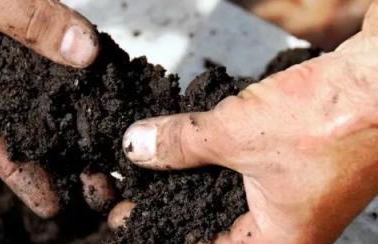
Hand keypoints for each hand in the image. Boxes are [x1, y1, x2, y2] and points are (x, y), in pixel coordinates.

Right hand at [0, 0, 100, 217]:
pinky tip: (111, 106)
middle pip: (24, 131)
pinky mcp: (37, 42)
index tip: (52, 204)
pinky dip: (87, 88)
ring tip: (112, 160)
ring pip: (48, 104)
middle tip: (99, 189)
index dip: (20, 175)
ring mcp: (13, 62)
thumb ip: (28, 20)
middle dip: (61, 161)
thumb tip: (86, 53)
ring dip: (79, 131)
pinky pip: (64, 67)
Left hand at [122, 2, 377, 242]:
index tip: (132, 215)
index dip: (163, 230)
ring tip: (160, 162)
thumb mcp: (237, 134)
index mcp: (280, 240)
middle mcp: (290, 223)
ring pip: (231, 191)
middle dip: (175, 200)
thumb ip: (182, 144)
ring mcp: (297, 192)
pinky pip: (247, 166)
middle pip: (215, 220)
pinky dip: (219, 154)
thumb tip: (139, 147)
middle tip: (141, 186)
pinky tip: (197, 140)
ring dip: (195, 174)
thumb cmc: (334, 120)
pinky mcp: (298, 161)